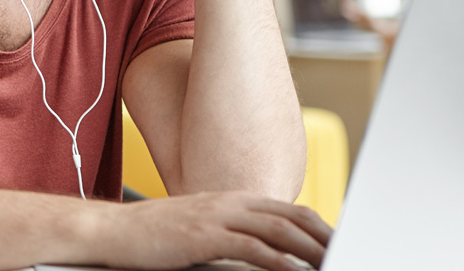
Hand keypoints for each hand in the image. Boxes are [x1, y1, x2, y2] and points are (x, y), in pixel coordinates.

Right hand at [109, 191, 331, 270]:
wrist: (113, 230)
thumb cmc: (156, 235)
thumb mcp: (202, 230)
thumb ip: (234, 236)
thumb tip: (265, 256)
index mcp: (234, 200)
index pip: (290, 211)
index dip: (321, 229)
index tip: (340, 248)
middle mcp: (231, 202)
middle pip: (293, 217)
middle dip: (326, 240)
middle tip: (349, 255)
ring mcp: (218, 216)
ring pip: (279, 230)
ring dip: (312, 251)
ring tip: (332, 264)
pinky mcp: (204, 235)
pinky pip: (252, 248)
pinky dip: (279, 262)